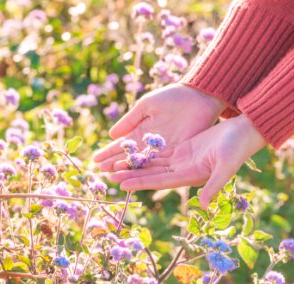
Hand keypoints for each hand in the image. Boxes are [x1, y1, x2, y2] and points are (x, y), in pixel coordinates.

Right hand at [93, 83, 224, 170]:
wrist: (197, 96)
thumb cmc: (171, 97)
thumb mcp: (146, 106)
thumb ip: (130, 119)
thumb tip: (111, 134)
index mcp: (141, 130)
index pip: (122, 144)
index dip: (109, 152)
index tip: (95, 159)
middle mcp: (150, 143)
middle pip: (130, 157)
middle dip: (115, 163)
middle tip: (100, 171)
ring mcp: (163, 150)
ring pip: (142, 163)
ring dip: (128, 170)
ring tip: (113, 176)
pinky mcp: (176, 153)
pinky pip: (159, 164)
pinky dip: (147, 170)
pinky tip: (135, 175)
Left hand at [108, 115, 266, 208]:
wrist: (243, 132)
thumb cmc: (237, 148)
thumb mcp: (226, 166)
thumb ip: (214, 185)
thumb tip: (204, 205)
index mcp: (191, 177)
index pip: (159, 182)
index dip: (141, 183)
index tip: (122, 185)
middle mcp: (183, 171)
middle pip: (152, 174)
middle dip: (132, 174)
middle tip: (110, 175)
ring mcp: (182, 160)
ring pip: (154, 163)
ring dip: (136, 164)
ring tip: (116, 164)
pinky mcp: (183, 148)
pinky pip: (160, 151)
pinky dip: (146, 152)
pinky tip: (133, 151)